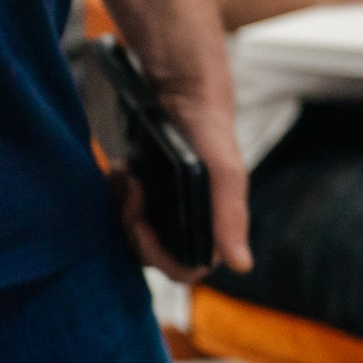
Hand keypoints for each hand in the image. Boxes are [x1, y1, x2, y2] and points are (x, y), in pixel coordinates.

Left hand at [113, 76, 251, 282]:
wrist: (183, 93)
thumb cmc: (211, 132)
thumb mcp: (223, 174)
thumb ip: (231, 218)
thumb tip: (243, 265)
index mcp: (213, 226)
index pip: (186, 269)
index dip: (161, 256)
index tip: (141, 226)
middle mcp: (190, 222)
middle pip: (153, 253)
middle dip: (135, 225)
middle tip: (132, 191)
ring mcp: (167, 209)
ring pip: (135, 233)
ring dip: (124, 208)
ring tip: (126, 176)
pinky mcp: (148, 193)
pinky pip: (124, 210)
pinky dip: (119, 194)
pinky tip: (122, 171)